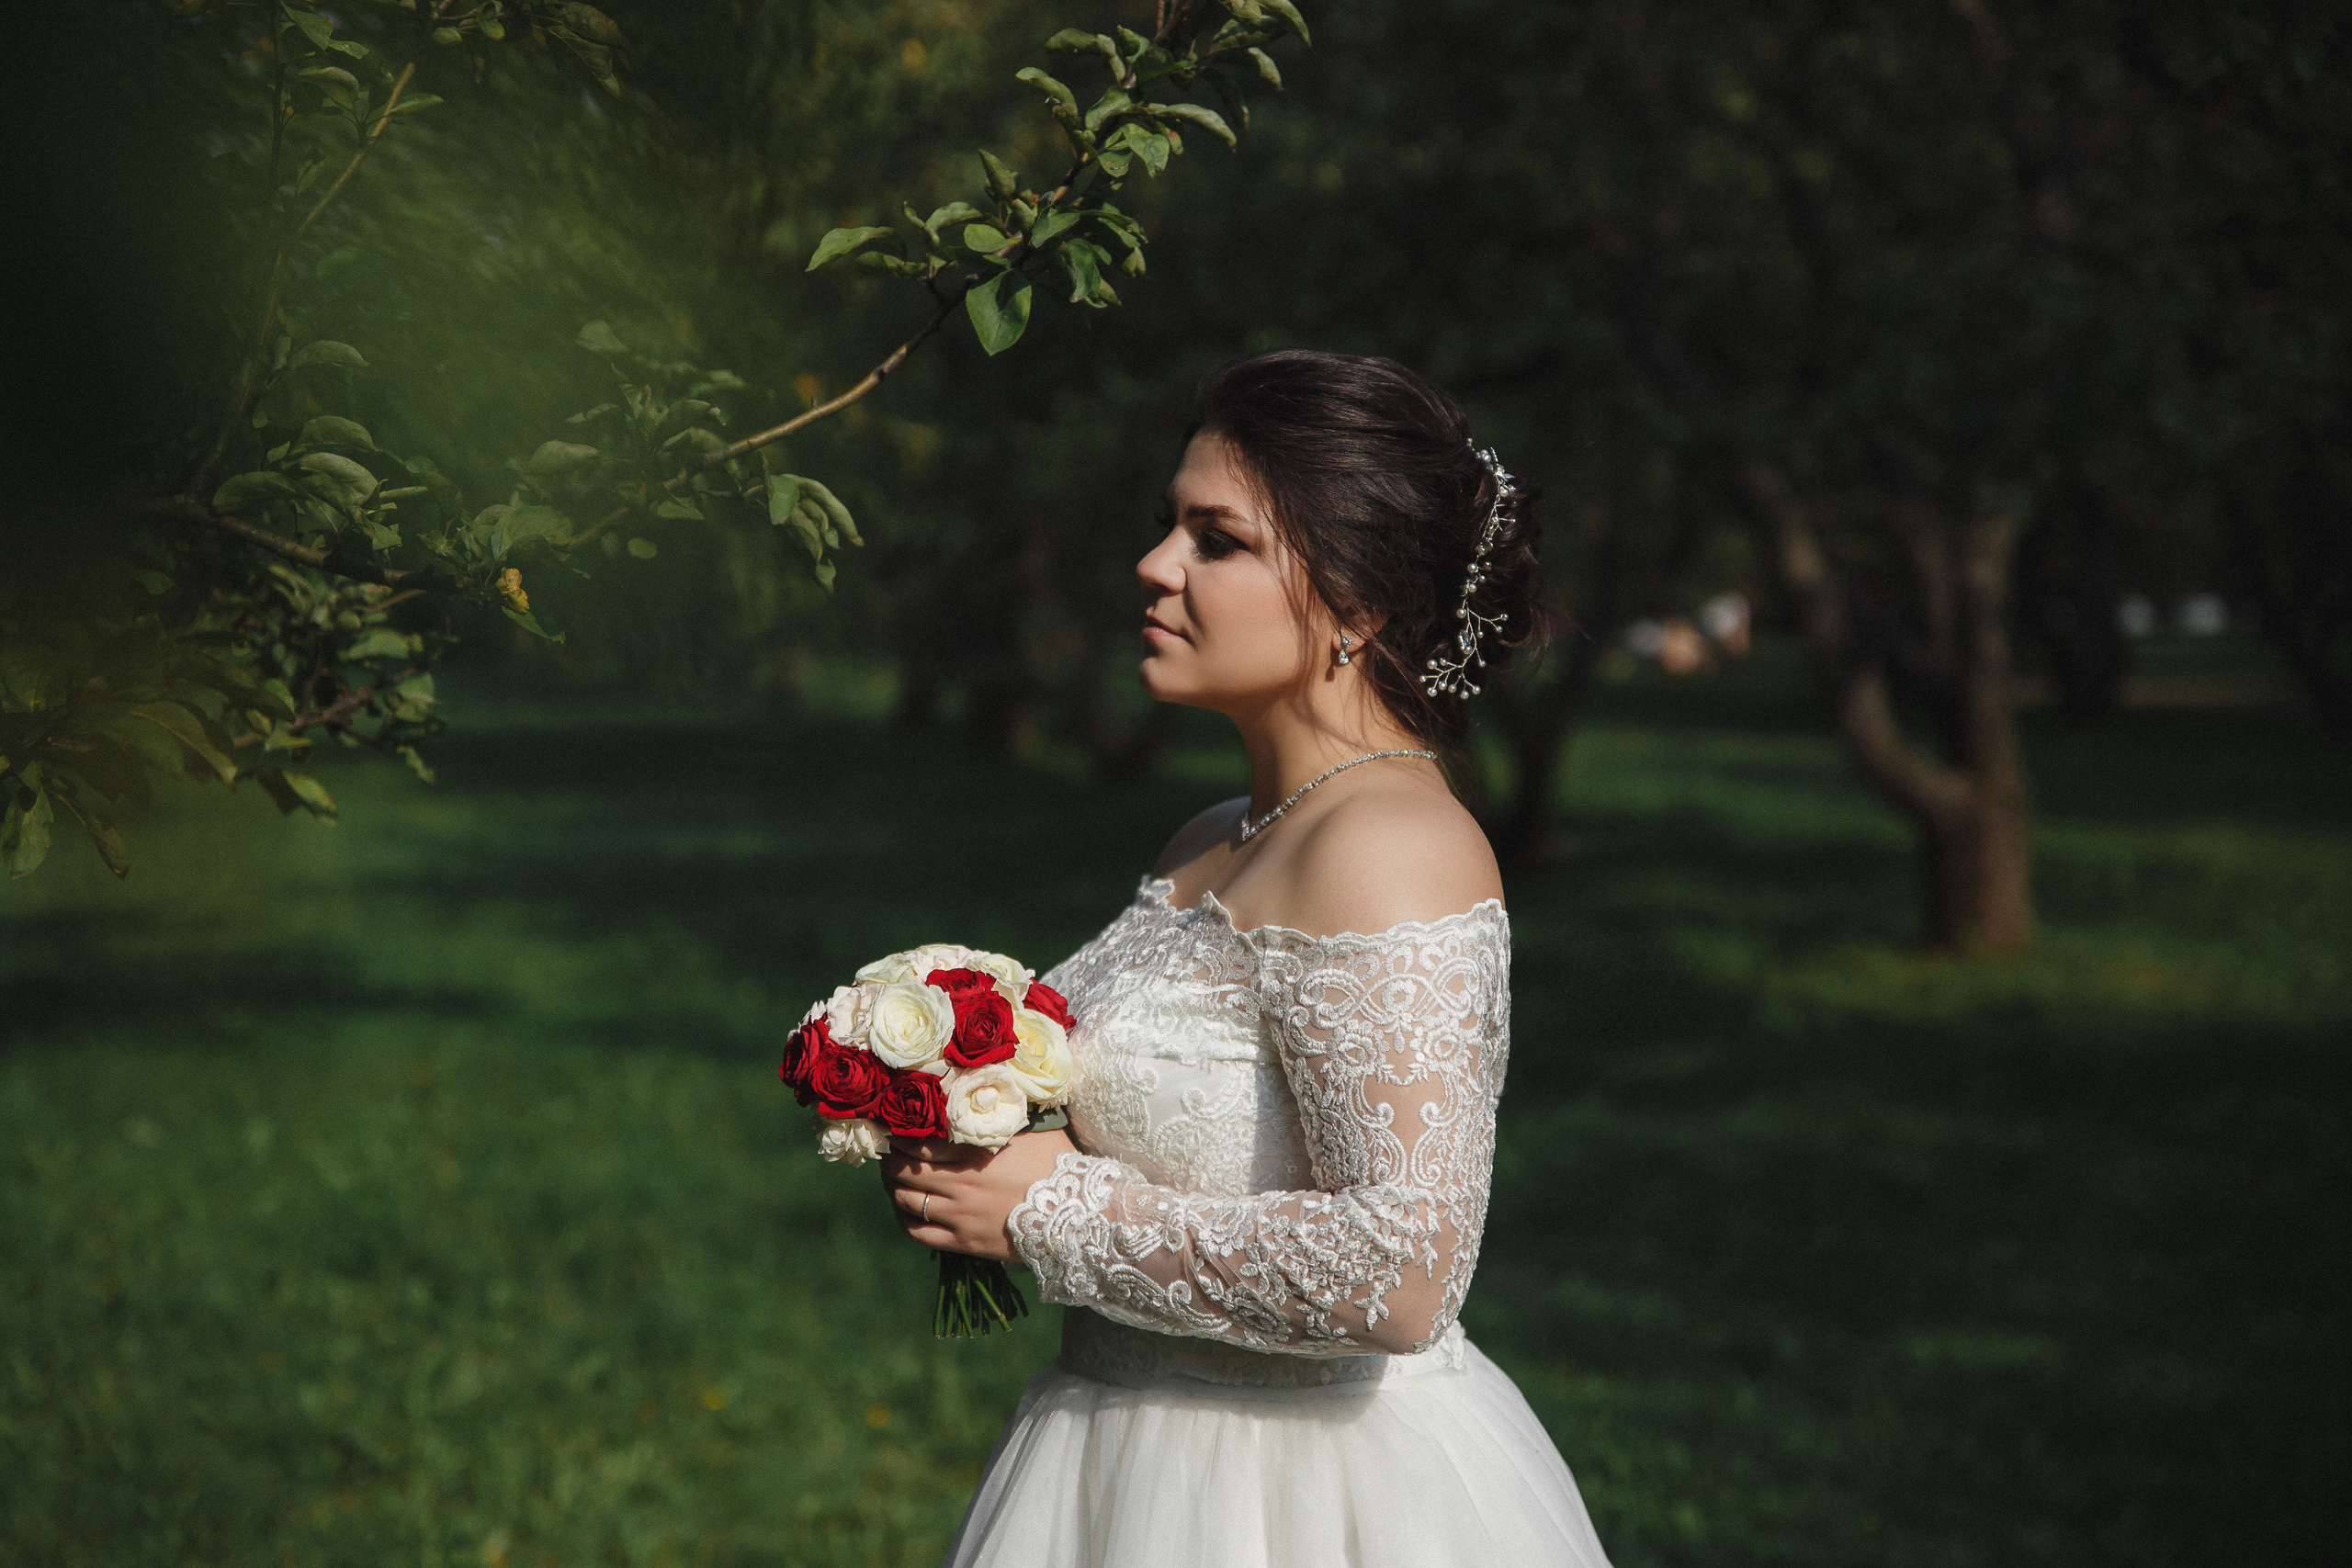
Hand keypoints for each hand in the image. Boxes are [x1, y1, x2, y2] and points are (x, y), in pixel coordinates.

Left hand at [880, 1128, 1075, 1260]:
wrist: (1081, 1214)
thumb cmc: (1060, 1164)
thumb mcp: (1032, 1129)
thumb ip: (1000, 1115)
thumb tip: (980, 1091)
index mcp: (975, 1152)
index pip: (920, 1140)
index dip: (900, 1133)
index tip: (892, 1127)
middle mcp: (961, 1183)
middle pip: (905, 1170)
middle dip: (889, 1159)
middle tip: (887, 1151)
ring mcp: (961, 1215)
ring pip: (905, 1200)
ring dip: (892, 1187)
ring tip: (892, 1179)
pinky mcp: (965, 1242)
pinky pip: (919, 1233)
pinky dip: (904, 1220)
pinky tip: (904, 1211)